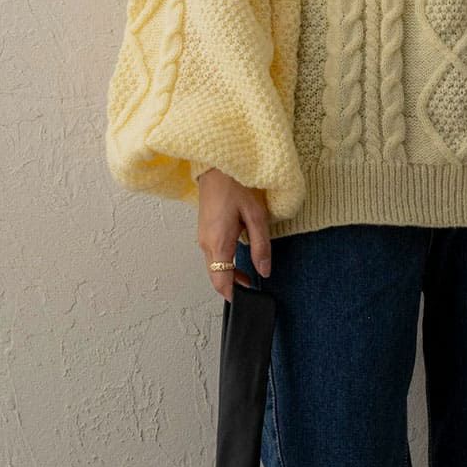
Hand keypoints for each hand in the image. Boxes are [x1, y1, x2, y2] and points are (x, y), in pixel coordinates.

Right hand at [196, 168, 271, 298]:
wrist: (217, 165)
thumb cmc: (236, 186)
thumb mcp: (256, 216)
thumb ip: (261, 246)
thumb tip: (264, 271)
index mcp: (218, 242)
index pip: (221, 280)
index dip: (232, 294)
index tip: (246, 300)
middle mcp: (206, 243)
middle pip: (216, 275)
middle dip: (233, 285)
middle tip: (252, 288)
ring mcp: (202, 237)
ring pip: (214, 265)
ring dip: (229, 273)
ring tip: (249, 275)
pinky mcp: (204, 231)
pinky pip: (213, 254)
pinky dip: (224, 261)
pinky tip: (238, 257)